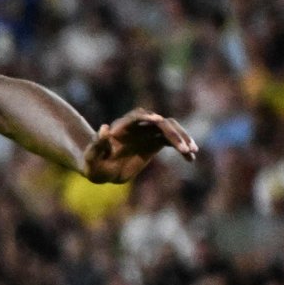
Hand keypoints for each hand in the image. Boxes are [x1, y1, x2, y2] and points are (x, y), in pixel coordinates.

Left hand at [83, 108, 197, 183]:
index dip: (147, 117)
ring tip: (191, 151)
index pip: (137, 116)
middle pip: (160, 123)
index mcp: (122, 126)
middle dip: (172, 133)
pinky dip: (182, 147)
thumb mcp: (91, 157)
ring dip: (182, 138)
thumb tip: (103, 128)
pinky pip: (172, 141)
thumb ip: (97, 144)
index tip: (159, 120)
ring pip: (170, 130)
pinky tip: (191, 158)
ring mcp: (148, 133)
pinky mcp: (155, 142)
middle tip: (183, 147)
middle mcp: (139, 126)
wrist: (101, 168)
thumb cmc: (93, 163)